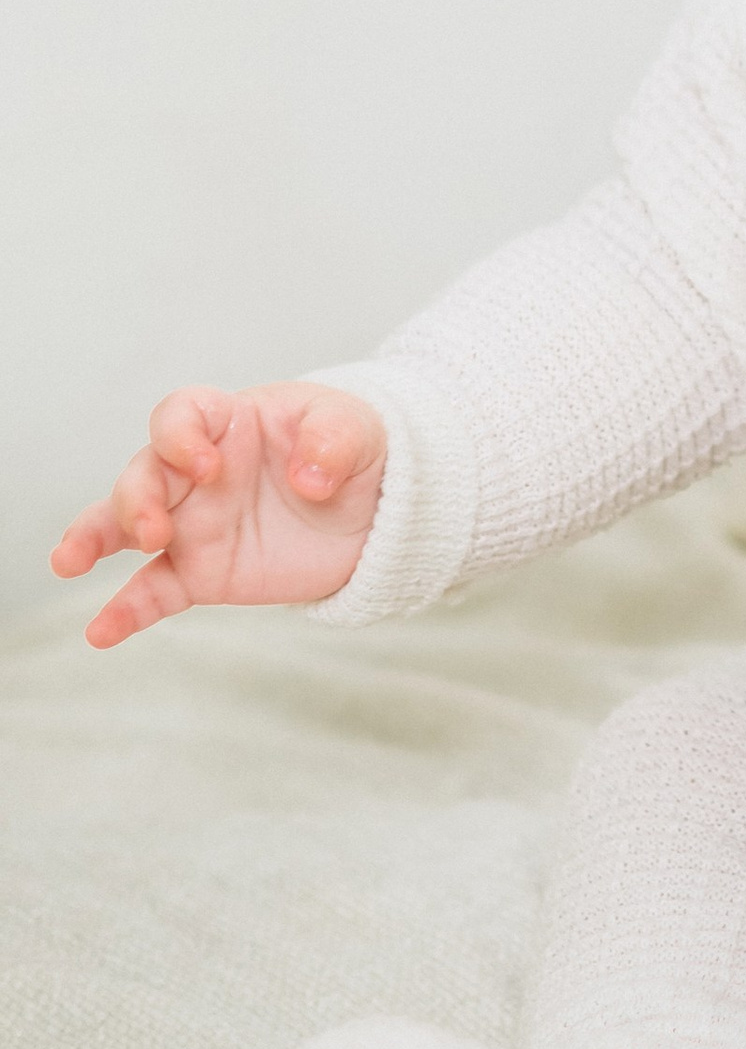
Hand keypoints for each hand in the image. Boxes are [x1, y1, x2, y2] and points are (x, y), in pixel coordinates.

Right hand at [50, 383, 388, 649]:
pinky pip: (153, 592)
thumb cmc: (352, 451)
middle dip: (136, 500)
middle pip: (143, 474)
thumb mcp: (357, 431)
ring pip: (126, 528)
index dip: (179, 436)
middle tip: (154, 530)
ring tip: (68, 560)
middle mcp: (197, 473)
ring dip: (94, 539)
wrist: (375, 510)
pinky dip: (125, 611)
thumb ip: (333, 442)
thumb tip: (309, 480)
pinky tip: (100, 633)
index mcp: (228, 423)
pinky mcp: (202, 573)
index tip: (206, 465)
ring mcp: (194, 524)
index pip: (179, 415)